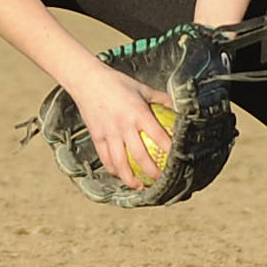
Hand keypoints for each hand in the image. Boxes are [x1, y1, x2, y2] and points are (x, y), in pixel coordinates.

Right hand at [66, 65, 172, 188]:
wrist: (87, 80)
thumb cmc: (117, 82)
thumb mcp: (142, 88)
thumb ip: (160, 99)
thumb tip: (178, 108)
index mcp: (138, 113)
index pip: (158, 136)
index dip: (169, 151)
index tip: (178, 161)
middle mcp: (124, 125)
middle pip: (140, 155)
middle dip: (152, 172)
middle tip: (161, 181)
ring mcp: (109, 132)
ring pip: (120, 162)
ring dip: (130, 178)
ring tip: (139, 186)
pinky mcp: (96, 136)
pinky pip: (105, 157)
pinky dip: (112, 169)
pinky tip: (119, 175)